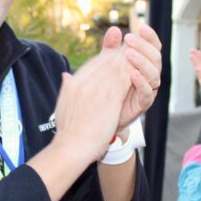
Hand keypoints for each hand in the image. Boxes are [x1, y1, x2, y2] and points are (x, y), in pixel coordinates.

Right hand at [52, 48, 130, 164]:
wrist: (72, 147)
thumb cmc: (68, 130)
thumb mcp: (63, 104)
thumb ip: (67, 87)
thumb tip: (66, 75)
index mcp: (74, 83)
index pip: (93, 63)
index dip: (106, 57)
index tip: (115, 56)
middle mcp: (84, 83)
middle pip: (105, 63)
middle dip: (119, 56)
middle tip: (130, 53)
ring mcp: (97, 90)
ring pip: (116, 69)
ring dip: (127, 63)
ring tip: (137, 61)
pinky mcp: (110, 100)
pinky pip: (124, 82)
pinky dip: (131, 75)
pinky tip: (138, 74)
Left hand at [104, 24, 161, 133]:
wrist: (103, 114)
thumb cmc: (109, 86)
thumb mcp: (108, 64)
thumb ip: (111, 48)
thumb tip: (114, 29)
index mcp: (145, 63)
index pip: (153, 47)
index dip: (150, 36)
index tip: (141, 27)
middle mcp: (150, 75)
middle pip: (155, 58)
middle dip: (144, 46)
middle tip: (130, 38)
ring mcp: (148, 89)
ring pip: (154, 74)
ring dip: (142, 62)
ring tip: (129, 54)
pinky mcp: (143, 103)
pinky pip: (147, 92)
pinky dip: (141, 82)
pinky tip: (132, 74)